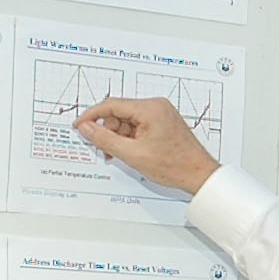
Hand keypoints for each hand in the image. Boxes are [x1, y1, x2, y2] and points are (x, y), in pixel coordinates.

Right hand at [73, 97, 219, 197]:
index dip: (92, 116)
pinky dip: (130, 138)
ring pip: (127, 120)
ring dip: (119, 137)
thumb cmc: (174, 165)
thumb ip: (105, 139)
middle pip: (119, 112)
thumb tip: (86, 128)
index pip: (111, 105)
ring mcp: (160, 113)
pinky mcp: (162, 122)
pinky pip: (138, 125)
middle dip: (108, 131)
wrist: (198, 174)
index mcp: (150, 108)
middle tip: (105, 151)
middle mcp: (156, 106)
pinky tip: (130, 152)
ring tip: (120, 155)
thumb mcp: (132, 154)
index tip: (79, 126)